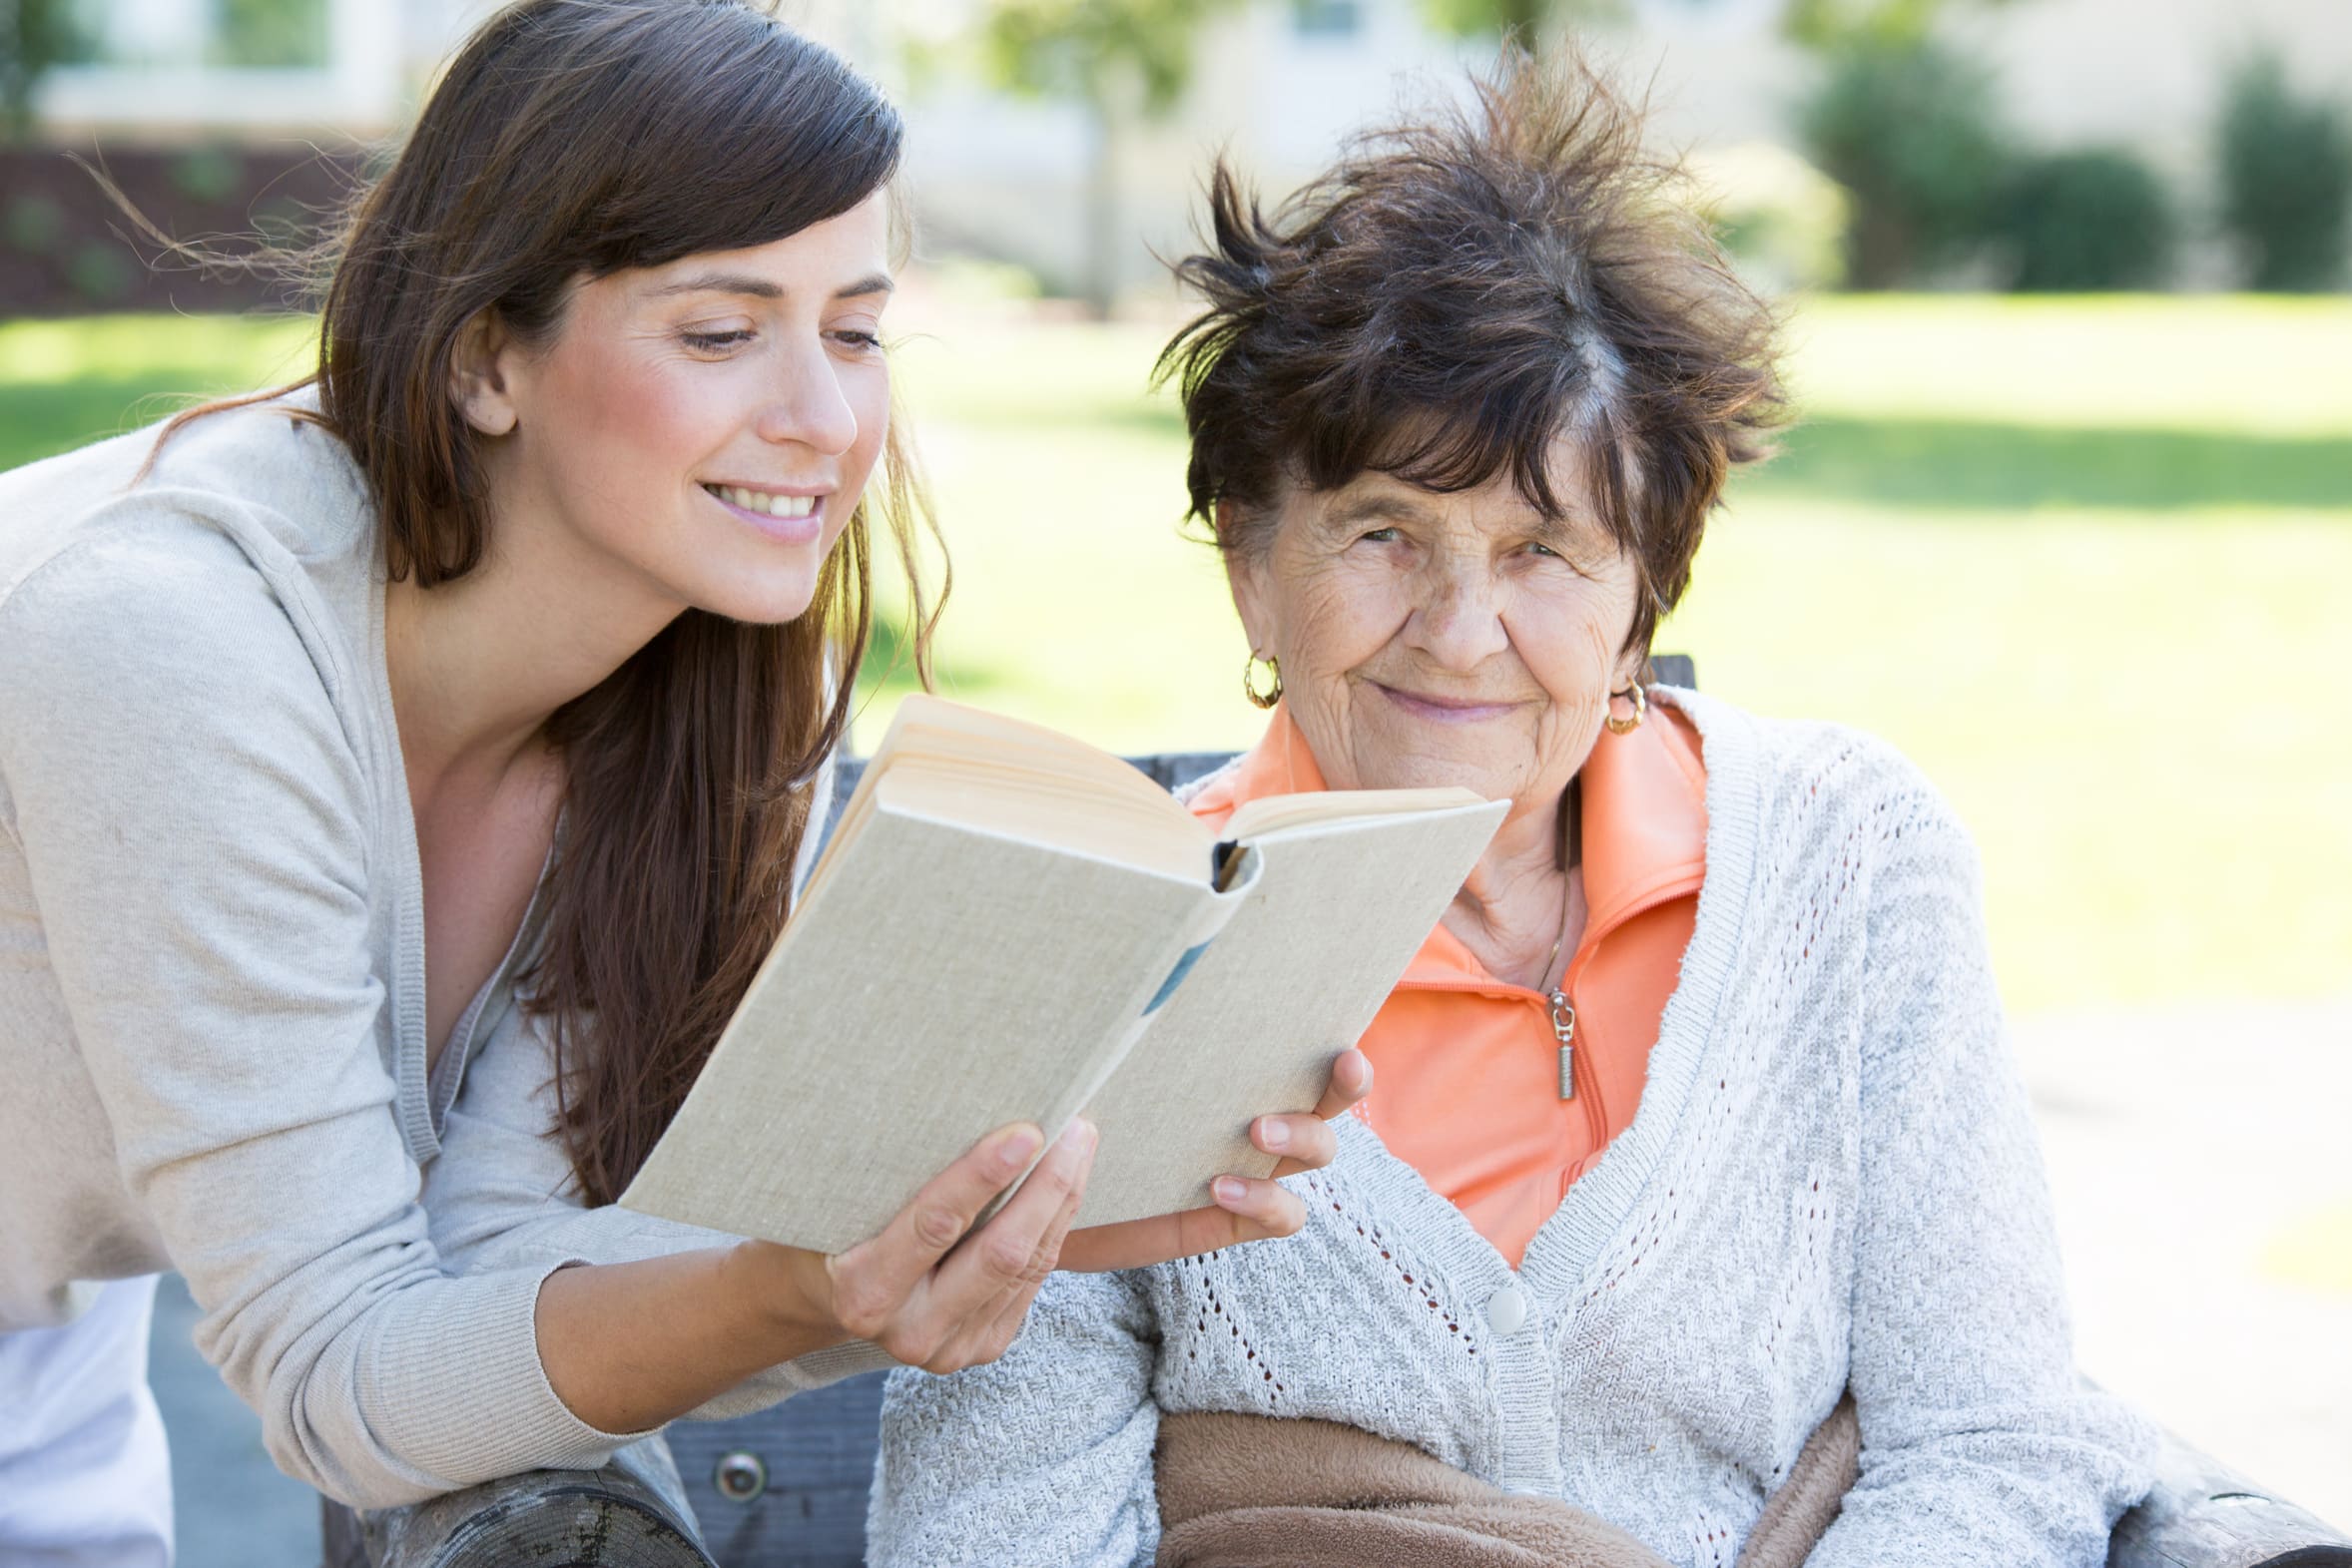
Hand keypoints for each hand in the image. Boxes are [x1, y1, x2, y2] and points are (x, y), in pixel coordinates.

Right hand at [767, 1116, 1098, 1373]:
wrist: (833, 1298)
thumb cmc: (835, 1228)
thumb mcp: (842, 1203)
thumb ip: (891, 1178)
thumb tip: (960, 1104)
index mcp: (864, 1292)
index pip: (934, 1227)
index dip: (982, 1177)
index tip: (1024, 1131)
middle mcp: (910, 1331)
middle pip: (1001, 1255)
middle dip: (1046, 1187)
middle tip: (1075, 1128)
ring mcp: (952, 1348)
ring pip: (1028, 1267)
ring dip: (1061, 1200)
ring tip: (1079, 1143)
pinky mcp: (984, 1346)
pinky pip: (1033, 1281)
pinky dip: (1054, 1228)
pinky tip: (1066, 1186)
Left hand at [1056, 1046, 1372, 1271]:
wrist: (1041, 1193)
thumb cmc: (1070, 1114)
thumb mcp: (1092, 1067)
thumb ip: (1117, 1033)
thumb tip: (1128, 976)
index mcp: (1229, 1072)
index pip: (1298, 1045)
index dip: (1330, 1034)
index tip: (1341, 1030)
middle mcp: (1253, 1115)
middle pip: (1328, 1097)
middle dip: (1343, 1082)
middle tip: (1333, 1066)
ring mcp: (1249, 1168)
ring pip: (1316, 1152)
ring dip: (1302, 1137)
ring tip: (1257, 1130)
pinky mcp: (1227, 1220)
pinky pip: (1282, 1215)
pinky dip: (1266, 1201)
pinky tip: (1219, 1188)